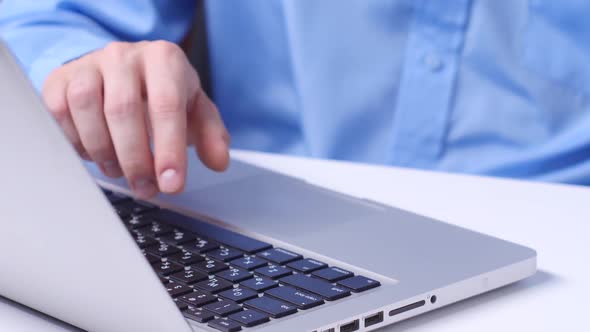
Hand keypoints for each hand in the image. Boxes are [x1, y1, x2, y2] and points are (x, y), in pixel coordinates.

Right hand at [42, 41, 229, 198]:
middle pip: (123, 110)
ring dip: (104, 152)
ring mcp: (89, 64)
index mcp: (164, 59)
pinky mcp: (60, 78)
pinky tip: (96, 155)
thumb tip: (219, 162)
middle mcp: (124, 56)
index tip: (171, 184)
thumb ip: (211, 135)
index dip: (169, 149)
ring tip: (121, 172)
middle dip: (136, 160)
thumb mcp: (195, 109)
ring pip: (87, 109)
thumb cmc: (163, 92)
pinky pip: (60, 113)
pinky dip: (77, 142)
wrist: (124, 69)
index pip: (167, 105)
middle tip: (147, 188)